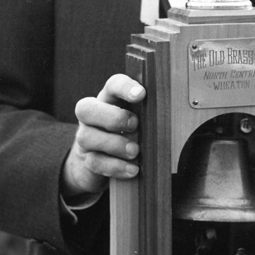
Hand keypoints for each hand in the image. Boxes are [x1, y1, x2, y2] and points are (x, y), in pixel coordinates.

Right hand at [61, 74, 145, 197]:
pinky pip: (94, 162)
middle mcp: (91, 116)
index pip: (112, 85)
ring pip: (86, 137)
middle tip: (135, 125)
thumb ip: (149, 113)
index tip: (141, 94)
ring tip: (135, 151)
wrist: (103, 162)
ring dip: (114, 144)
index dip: (124, 87)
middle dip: (113, 117)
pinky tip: (132, 169)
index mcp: (108, 100)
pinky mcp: (86, 160)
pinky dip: (115, 166)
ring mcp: (85, 138)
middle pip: (86, 108)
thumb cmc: (129, 133)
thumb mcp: (139, 120)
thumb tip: (169, 115)